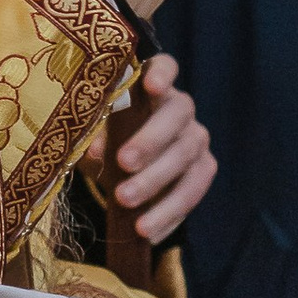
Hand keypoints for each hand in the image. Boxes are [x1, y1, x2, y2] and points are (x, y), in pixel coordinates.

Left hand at [92, 52, 216, 240]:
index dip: (161, 74)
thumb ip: (93, 137)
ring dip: (157, 184)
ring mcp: (196, 139)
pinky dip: (169, 213)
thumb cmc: (106, 141)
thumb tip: (94, 151)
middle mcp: (180, 109)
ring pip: (187, 158)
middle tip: (123, 164)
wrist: (124, 171)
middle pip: (177, 117)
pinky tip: (147, 231)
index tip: (151, 86)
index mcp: (151, 88)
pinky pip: (193, 192)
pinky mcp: (203, 170)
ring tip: (127, 205)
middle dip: (151, 141)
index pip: (165, 66)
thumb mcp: (93, 137)